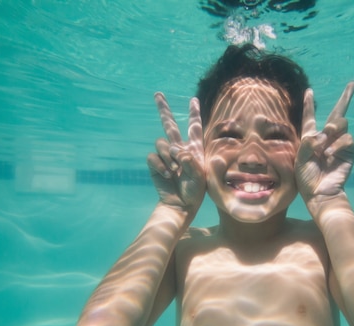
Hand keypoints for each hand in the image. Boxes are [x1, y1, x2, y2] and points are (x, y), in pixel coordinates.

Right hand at [147, 93, 205, 212]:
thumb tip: (176, 150)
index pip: (194, 128)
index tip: (194, 99)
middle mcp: (179, 149)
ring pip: (161, 143)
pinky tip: (167, 174)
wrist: (181, 204)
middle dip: (163, 109)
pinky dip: (160, 165)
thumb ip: (190, 161)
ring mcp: (166, 156)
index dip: (194, 114)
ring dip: (168, 156)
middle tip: (158, 94)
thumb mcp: (200, 176)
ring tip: (175, 171)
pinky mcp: (155, 164)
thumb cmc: (195, 191)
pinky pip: (154, 156)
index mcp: (193, 149)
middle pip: (169, 124)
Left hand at [295, 82, 353, 203]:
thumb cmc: (306, 178)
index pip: (310, 117)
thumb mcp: (299, 159)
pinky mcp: (348, 152)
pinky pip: (347, 139)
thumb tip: (324, 133)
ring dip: (333, 129)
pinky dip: (337, 145)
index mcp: (310, 138)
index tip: (309, 91)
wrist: (319, 192)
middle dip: (346, 96)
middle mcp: (326, 138)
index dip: (309, 105)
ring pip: (341, 123)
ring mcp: (338, 144)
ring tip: (325, 140)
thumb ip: (308, 143)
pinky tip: (329, 155)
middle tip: (352, 85)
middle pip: (338, 112)